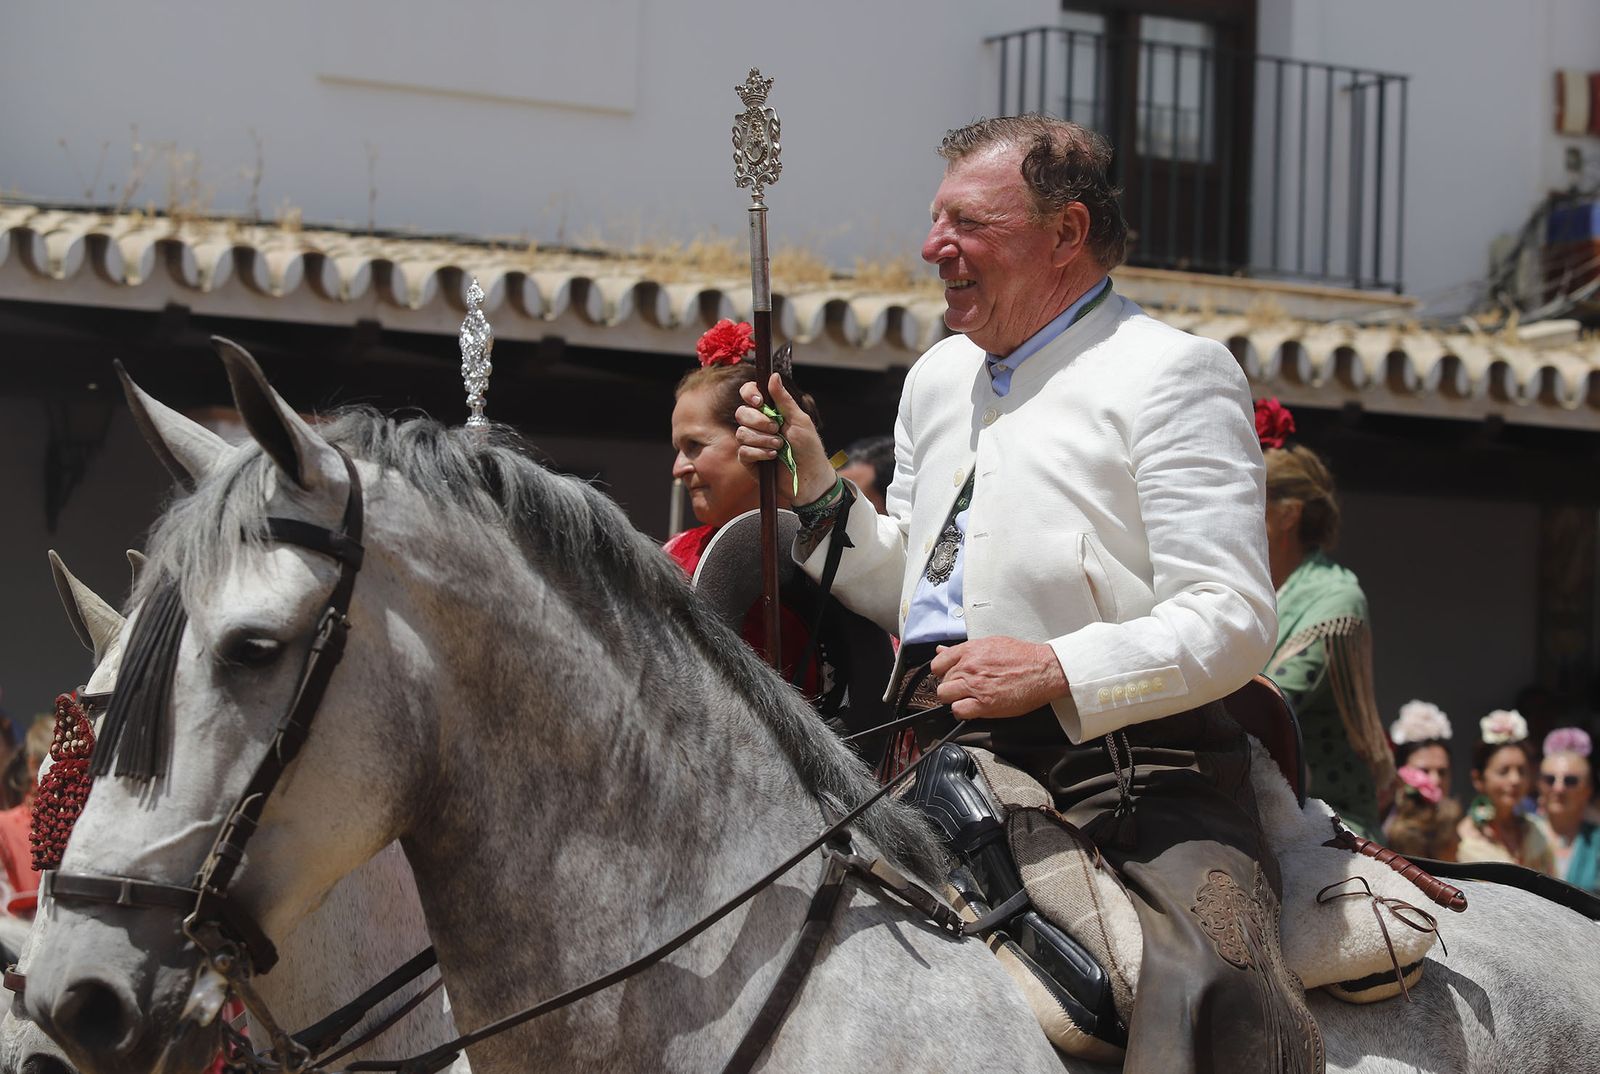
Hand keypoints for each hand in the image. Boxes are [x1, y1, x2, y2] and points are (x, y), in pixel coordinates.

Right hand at [734, 374, 836, 504]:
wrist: (809, 478)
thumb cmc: (808, 448)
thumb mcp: (799, 420)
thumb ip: (784, 399)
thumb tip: (773, 375)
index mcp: (770, 411)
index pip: (749, 394)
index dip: (749, 394)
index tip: (759, 401)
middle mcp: (758, 425)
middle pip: (741, 412)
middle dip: (758, 420)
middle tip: (776, 428)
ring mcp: (752, 442)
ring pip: (741, 433)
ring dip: (762, 439)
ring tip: (780, 446)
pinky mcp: (749, 460)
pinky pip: (743, 451)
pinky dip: (759, 452)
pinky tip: (773, 457)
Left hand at [929, 637, 1068, 719]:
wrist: (1043, 670)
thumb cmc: (1023, 657)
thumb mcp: (991, 644)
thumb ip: (965, 650)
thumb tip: (943, 650)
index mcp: (970, 650)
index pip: (937, 663)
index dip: (942, 672)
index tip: (949, 676)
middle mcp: (969, 667)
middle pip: (942, 681)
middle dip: (951, 686)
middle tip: (964, 689)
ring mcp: (975, 686)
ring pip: (945, 695)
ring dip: (953, 699)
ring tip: (966, 699)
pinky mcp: (984, 704)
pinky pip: (958, 711)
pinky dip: (962, 712)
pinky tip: (972, 708)